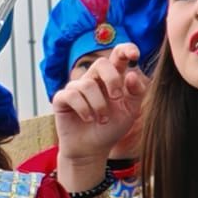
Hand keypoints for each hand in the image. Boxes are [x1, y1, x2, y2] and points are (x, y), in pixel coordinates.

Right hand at [53, 44, 147, 165]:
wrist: (92, 148)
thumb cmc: (111, 128)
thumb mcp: (131, 111)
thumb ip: (136, 92)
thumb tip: (131, 74)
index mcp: (112, 79)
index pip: (117, 55)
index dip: (125, 49)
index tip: (135, 55)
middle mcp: (93, 80)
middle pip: (100, 63)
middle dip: (111, 79)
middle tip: (116, 97)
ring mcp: (76, 88)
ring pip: (87, 84)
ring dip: (98, 104)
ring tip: (102, 119)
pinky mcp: (61, 99)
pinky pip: (72, 95)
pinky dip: (84, 109)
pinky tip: (88, 119)